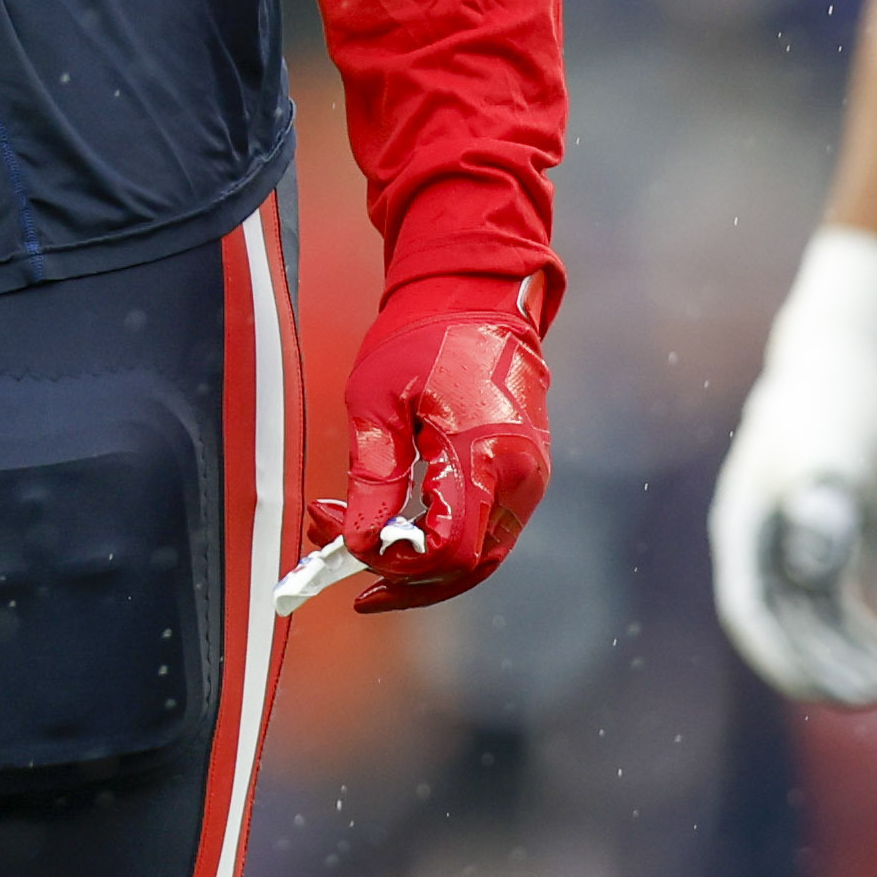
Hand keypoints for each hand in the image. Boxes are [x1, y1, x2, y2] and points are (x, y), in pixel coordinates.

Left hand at [315, 272, 550, 609]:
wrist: (478, 299)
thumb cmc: (426, 338)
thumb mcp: (378, 399)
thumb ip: (374, 475)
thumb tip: (361, 541)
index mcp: (485, 453)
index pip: (449, 551)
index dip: (397, 564)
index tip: (351, 548)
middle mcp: (519, 476)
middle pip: (468, 569)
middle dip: (405, 577)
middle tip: (347, 566)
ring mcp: (529, 480)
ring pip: (480, 559)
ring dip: (422, 566)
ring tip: (363, 549)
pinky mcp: (525, 477)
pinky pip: (487, 532)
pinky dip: (444, 543)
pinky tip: (401, 531)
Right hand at [709, 226, 876, 707]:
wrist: (851, 360)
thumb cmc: (838, 399)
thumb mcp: (833, 447)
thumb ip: (821, 502)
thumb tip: (811, 567)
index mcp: (743, 524)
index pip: (749, 610)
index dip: (781, 658)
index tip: (823, 691)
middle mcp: (759, 543)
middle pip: (781, 627)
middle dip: (824, 669)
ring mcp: (789, 544)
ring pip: (808, 623)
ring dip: (843, 660)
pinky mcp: (824, 541)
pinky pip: (831, 605)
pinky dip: (857, 635)